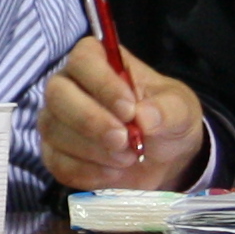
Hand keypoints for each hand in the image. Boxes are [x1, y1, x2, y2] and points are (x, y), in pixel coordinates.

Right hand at [39, 33, 205, 191]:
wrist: (164, 158)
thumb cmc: (165, 118)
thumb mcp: (180, 109)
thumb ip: (167, 109)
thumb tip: (144, 116)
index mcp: (98, 60)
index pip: (83, 60)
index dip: (102, 84)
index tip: (129, 109)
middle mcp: (69, 86)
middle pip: (57, 94)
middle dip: (90, 120)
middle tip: (123, 139)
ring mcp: (57, 121)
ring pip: (55, 130)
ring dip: (94, 150)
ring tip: (128, 157)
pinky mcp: (55, 154)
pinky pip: (58, 164)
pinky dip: (88, 172)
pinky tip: (114, 174)